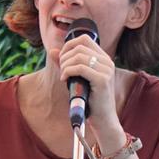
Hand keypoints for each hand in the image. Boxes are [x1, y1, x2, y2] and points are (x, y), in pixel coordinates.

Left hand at [50, 37, 125, 151]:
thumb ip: (66, 64)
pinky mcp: (103, 80)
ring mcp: (106, 70)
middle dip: (64, 57)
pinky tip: (65, 80)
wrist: (103, 119)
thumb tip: (51, 50)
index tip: (61, 59)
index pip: (84, 39)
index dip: (68, 45)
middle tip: (61, 71)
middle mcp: (107, 61)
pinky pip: (80, 68)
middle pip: (79, 47)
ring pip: (78, 57)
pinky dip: (68, 72)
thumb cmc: (89, 100)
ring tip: (64, 77)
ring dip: (65, 66)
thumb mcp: (76, 78)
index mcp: (103, 58)